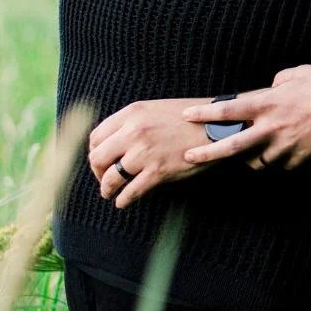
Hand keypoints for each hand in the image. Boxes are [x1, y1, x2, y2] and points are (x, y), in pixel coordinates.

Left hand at [88, 98, 210, 208]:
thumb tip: (112, 144)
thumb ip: (132, 122)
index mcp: (132, 113)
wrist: (215, 125)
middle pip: (97, 158)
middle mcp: (134, 131)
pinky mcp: (157, 171)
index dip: (94, 152)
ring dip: (107, 189)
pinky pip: (130, 191)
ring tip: (109, 193)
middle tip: (104, 179)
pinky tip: (123, 201)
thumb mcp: (154, 109)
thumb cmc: (187, 117)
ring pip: (110, 178)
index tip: (101, 161)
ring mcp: (144, 152)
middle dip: (97, 172)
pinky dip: (123, 200)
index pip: (96, 136)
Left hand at [182, 66, 310, 170]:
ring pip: (255, 162)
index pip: (229, 110)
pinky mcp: (299, 158)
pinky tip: (276, 154)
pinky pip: (280, 164)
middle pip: (232, 146)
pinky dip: (275, 161)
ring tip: (241, 155)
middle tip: (189, 157)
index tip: (187, 116)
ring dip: (246, 160)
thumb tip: (270, 88)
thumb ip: (278, 82)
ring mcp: (285, 147)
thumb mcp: (298, 73)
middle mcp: (272, 127)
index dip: (205, 113)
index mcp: (269, 103)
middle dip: (207, 153)